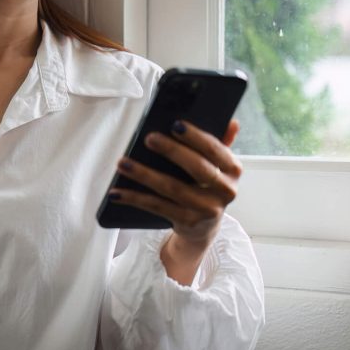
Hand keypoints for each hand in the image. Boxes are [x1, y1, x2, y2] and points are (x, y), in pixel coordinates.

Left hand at [109, 118, 242, 251]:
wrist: (204, 227)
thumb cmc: (207, 186)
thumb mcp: (218, 165)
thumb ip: (222, 142)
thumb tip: (231, 122)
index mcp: (232, 169)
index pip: (215, 149)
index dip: (196, 137)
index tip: (175, 124)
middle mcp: (225, 190)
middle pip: (196, 168)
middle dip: (171, 151)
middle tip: (148, 138)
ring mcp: (206, 209)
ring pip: (172, 188)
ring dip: (144, 174)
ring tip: (123, 163)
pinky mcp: (187, 222)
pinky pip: (157, 207)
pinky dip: (135, 198)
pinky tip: (117, 192)